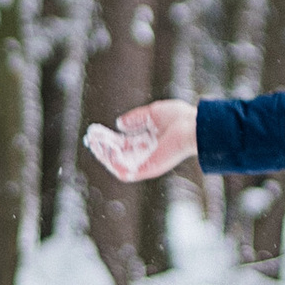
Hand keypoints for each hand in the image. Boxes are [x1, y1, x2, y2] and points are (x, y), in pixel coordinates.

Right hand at [83, 99, 197, 185]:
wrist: (193, 127)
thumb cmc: (179, 118)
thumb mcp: (152, 113)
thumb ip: (135, 118)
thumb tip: (119, 124)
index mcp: (148, 143)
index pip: (122, 144)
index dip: (107, 139)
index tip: (94, 131)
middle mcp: (145, 155)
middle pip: (117, 155)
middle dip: (101, 146)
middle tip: (91, 136)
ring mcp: (145, 164)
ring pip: (116, 165)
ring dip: (103, 154)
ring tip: (96, 141)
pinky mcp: (146, 170)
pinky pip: (123, 171)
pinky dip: (112, 161)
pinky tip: (107, 147)